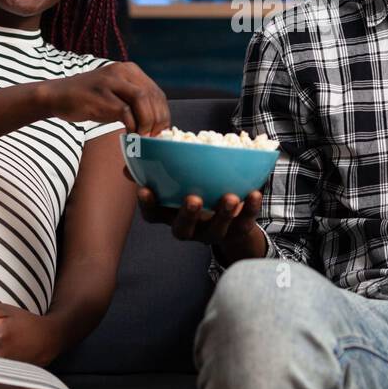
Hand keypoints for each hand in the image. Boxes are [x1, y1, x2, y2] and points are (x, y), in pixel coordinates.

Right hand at [43, 62, 169, 135]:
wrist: (58, 96)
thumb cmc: (89, 99)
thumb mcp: (116, 93)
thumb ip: (134, 100)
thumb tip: (156, 122)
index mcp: (130, 70)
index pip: (157, 93)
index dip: (163, 114)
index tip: (159, 131)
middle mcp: (123, 71)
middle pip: (153, 97)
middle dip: (157, 120)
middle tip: (153, 137)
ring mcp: (112, 82)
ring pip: (143, 101)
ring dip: (146, 123)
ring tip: (142, 137)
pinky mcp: (102, 95)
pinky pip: (126, 112)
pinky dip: (132, 126)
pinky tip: (130, 136)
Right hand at [127, 167, 262, 252]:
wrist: (230, 220)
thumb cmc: (198, 191)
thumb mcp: (177, 182)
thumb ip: (159, 170)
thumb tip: (132, 157)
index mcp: (171, 215)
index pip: (153, 215)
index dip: (148, 204)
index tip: (145, 189)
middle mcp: (190, 228)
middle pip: (183, 229)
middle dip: (188, 215)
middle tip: (192, 199)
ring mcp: (214, 232)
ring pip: (217, 228)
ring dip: (223, 213)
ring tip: (230, 197)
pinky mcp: (237, 230)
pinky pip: (245, 223)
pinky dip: (251, 208)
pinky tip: (255, 193)